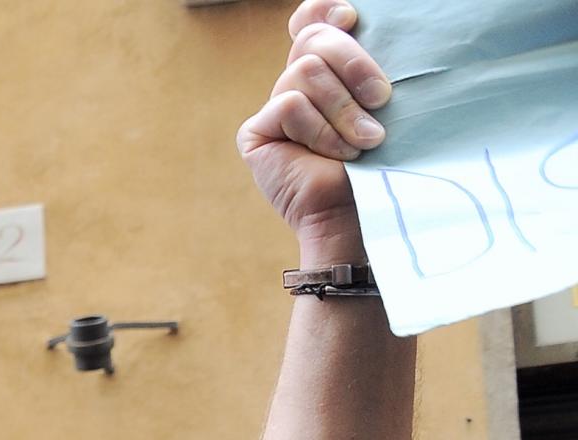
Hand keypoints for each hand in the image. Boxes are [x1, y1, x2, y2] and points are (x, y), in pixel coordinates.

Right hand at [237, 3, 391, 263]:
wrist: (362, 215)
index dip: (324, 10)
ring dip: (344, 108)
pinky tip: (335, 155)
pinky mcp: (256, 133)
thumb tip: (358, 19)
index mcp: (328, 73)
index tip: (353, 18)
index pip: (310, 22)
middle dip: (355, 63)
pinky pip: (288, 104)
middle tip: (383, 99)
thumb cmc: (387, 161)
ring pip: (305, 71)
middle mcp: (297, 86)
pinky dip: (320, 130)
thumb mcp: (385, 102)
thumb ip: (371, 63)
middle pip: (314, 39)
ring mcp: (274, 109)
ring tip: (365, 142)